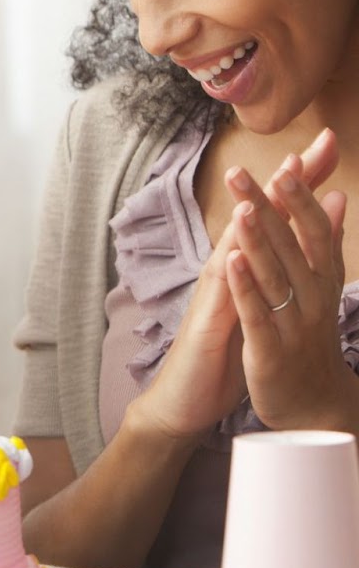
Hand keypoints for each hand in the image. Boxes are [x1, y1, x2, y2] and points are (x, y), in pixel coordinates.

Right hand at [129, 130, 340, 441]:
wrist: (184, 399)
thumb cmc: (222, 353)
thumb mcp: (257, 306)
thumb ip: (275, 272)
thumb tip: (300, 240)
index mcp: (246, 268)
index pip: (279, 217)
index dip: (301, 183)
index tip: (326, 148)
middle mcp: (228, 272)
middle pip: (257, 219)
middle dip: (285, 184)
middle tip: (310, 147)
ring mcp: (215, 295)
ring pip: (233, 248)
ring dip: (247, 216)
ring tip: (264, 183)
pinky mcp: (206, 325)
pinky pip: (220, 296)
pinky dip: (229, 272)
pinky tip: (235, 251)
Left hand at [224, 155, 356, 428]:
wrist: (313, 406)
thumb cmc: (310, 339)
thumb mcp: (322, 288)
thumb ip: (325, 243)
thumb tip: (336, 197)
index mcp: (323, 281)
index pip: (317, 231)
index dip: (302, 198)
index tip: (289, 161)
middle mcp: (313, 298)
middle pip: (292, 245)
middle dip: (269, 208)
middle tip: (245, 172)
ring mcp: (293, 323)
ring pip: (275, 275)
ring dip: (257, 239)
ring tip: (240, 206)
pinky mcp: (270, 349)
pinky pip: (257, 313)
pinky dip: (245, 286)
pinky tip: (230, 260)